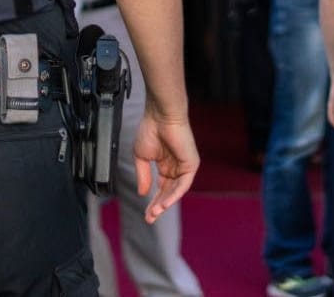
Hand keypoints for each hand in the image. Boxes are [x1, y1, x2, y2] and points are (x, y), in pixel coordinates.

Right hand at [132, 107, 198, 223]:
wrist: (160, 115)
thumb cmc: (150, 130)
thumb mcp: (141, 157)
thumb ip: (143, 176)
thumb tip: (143, 193)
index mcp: (165, 166)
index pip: (161, 189)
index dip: (153, 203)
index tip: (146, 215)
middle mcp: (176, 168)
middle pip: (168, 193)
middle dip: (158, 207)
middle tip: (149, 218)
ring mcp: (184, 167)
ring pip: (176, 191)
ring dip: (165, 203)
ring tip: (154, 213)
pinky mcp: (191, 164)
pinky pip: (183, 184)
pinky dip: (174, 195)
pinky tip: (165, 203)